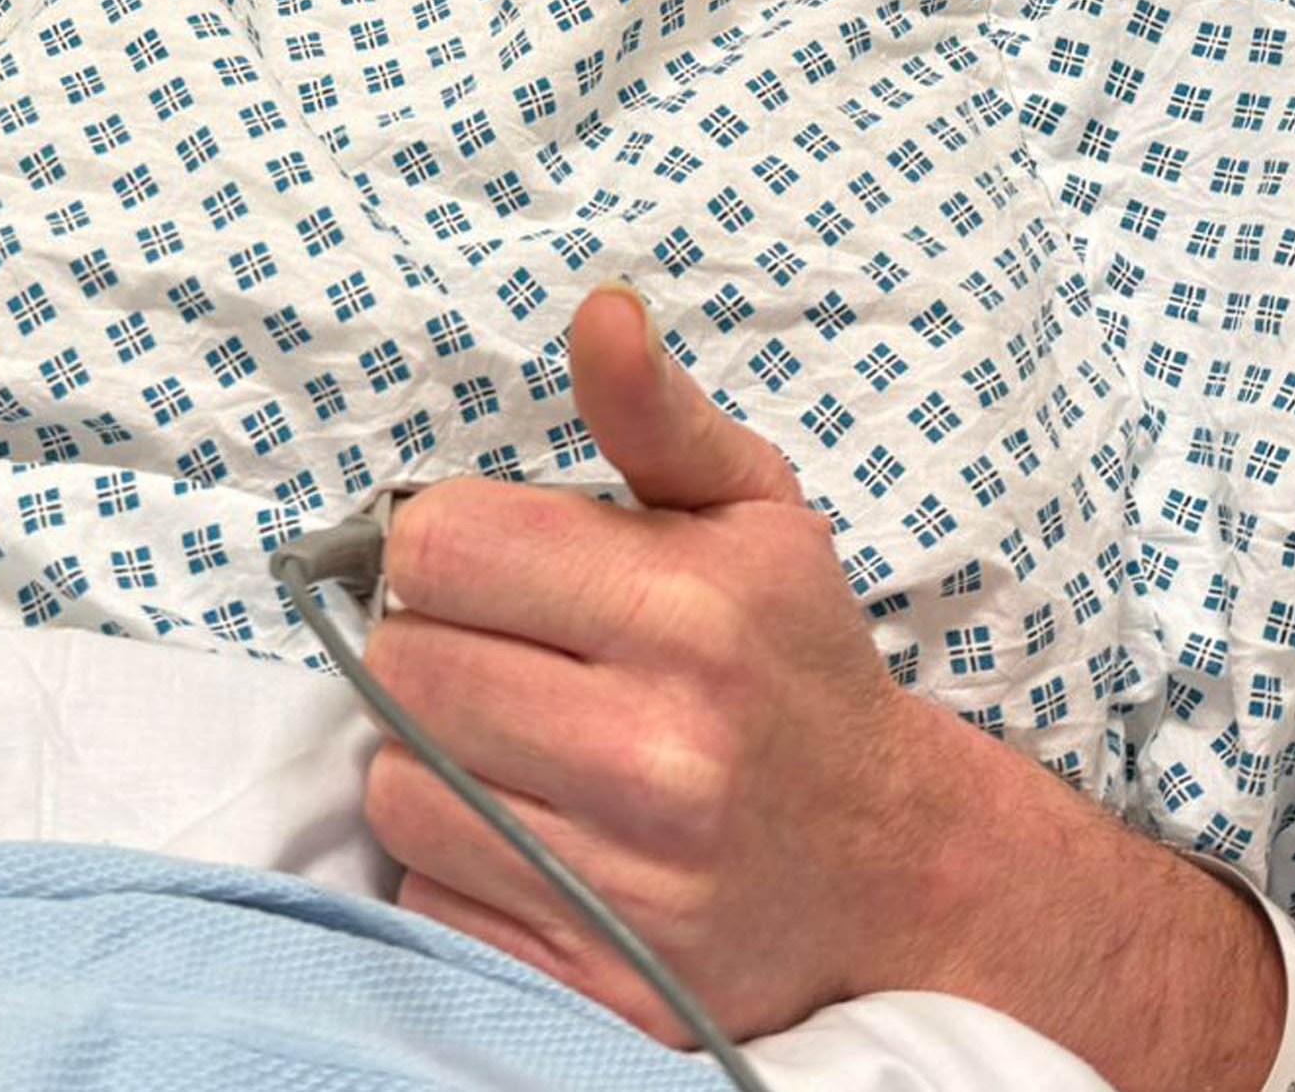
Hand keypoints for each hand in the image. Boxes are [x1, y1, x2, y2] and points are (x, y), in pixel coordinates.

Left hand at [362, 285, 1018, 1044]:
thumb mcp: (751, 516)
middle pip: (403, 666)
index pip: (439, 544)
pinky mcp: (600, 983)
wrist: (894, 867)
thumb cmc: (795, 666)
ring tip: (520, 750)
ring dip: (434, 763)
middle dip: (436, 650)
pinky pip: (431, 897)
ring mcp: (630, 882)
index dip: (449, 547)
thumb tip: (600, 311)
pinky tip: (537, 837)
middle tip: (511, 662)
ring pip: (399, 787)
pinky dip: (458, 867)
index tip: (497, 570)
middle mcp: (661, 750)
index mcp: (690, 611)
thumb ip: (655, 416)